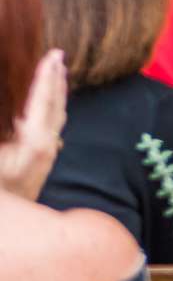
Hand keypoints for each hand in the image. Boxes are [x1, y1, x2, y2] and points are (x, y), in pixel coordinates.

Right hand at [0, 50, 67, 197]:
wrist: (12, 225)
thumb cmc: (1, 191)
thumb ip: (6, 132)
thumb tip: (17, 117)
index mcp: (34, 140)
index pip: (43, 99)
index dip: (46, 75)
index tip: (53, 54)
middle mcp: (47, 145)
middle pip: (56, 104)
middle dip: (57, 79)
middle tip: (58, 56)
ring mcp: (47, 154)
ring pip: (57, 116)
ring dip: (56, 94)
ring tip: (56, 74)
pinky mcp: (43, 162)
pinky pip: (52, 128)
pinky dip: (51, 110)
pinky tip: (47, 108)